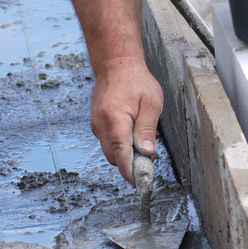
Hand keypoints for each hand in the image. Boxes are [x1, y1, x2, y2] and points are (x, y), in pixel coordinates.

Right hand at [90, 57, 163, 184]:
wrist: (115, 64)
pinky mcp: (96, 125)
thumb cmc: (136, 80)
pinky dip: (119, 146)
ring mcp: (96, 125)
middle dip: (129, 165)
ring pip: (110, 151)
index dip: (130, 171)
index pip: (121, 153)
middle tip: (148, 164)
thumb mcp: (151, 103)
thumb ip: (147, 129)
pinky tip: (132, 137)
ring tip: (142, 146)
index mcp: (115, 118)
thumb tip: (147, 153)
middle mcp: (101, 124)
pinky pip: (108, 143)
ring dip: (124, 155)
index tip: (139, 184)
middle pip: (113, 157)